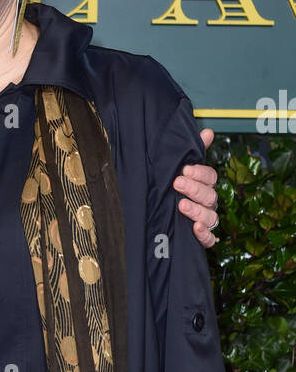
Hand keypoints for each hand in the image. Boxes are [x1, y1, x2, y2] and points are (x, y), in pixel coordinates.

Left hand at [173, 127, 218, 249]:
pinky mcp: (201, 238)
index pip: (210, 177)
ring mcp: (206, 220)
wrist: (160, 215)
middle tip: (177, 183)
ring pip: (210, 216)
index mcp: (205, 185)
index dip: (200, 173)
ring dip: (197, 210)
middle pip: (210, 195)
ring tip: (182, 206)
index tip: (185, 169)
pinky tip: (194, 227)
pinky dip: (204, 234)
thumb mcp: (179, 169)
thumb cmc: (174, 189)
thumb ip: (194, 152)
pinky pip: (209, 239)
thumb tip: (208, 132)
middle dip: (194, 189)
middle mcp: (208, 202)